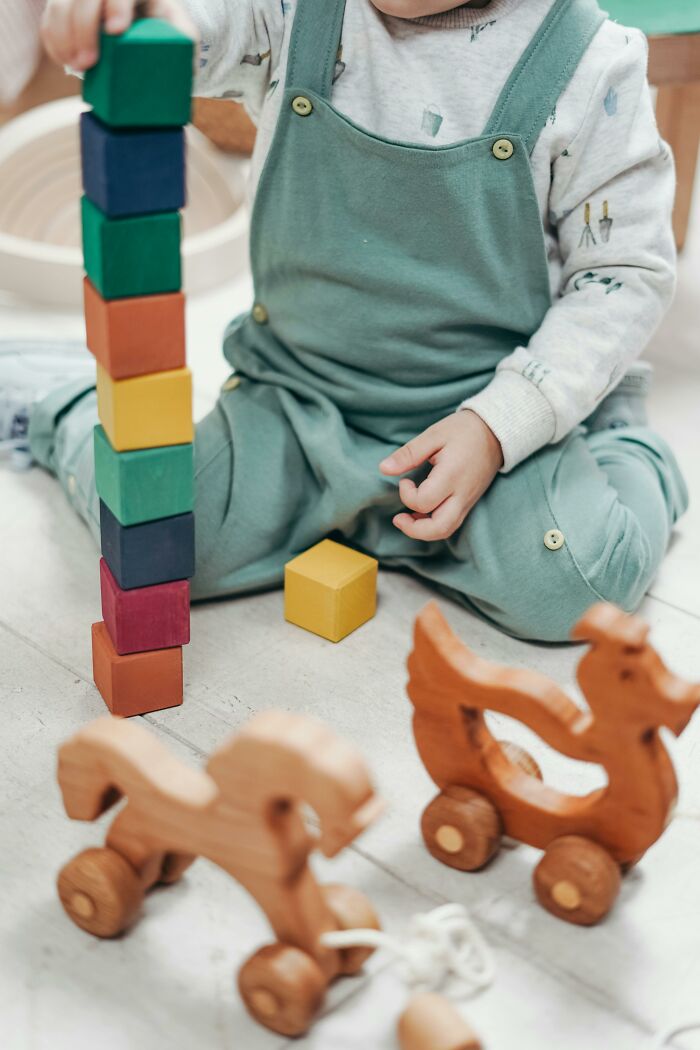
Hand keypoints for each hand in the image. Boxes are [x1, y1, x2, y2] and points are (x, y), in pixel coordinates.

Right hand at [41, 0, 197, 71]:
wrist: (144, 22)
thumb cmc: (162, 27)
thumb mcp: (179, 29)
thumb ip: (184, 39)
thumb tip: (187, 65)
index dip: (116, 6)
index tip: (116, 31)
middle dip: (83, 29)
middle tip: (88, 63)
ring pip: (61, 5)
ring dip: (64, 37)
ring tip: (76, 67)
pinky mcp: (65, 7)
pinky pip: (50, 19)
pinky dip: (53, 40)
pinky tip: (63, 59)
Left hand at [379, 410, 502, 541]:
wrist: (496, 432)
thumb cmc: (464, 431)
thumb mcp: (434, 435)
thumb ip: (409, 454)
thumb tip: (384, 468)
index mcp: (452, 476)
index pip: (424, 501)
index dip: (407, 495)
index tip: (404, 481)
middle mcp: (462, 494)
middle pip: (439, 528)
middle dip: (414, 529)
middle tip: (398, 518)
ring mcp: (468, 501)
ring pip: (446, 530)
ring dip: (424, 530)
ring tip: (408, 518)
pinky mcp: (470, 503)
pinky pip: (452, 523)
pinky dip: (434, 524)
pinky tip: (422, 513)